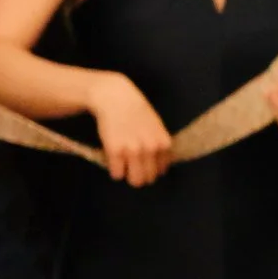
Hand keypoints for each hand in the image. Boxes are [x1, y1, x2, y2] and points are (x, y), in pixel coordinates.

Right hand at [88, 72, 172, 186]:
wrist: (116, 98)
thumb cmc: (136, 111)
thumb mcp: (157, 127)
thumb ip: (160, 146)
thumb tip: (161, 168)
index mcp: (163, 144)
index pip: (160, 171)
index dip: (150, 169)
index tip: (142, 163)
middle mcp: (151, 149)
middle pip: (148, 179)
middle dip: (139, 175)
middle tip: (131, 167)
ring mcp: (133, 151)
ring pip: (134, 180)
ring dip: (128, 175)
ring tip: (123, 164)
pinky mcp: (115, 151)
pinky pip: (117, 174)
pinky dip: (115, 170)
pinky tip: (113, 159)